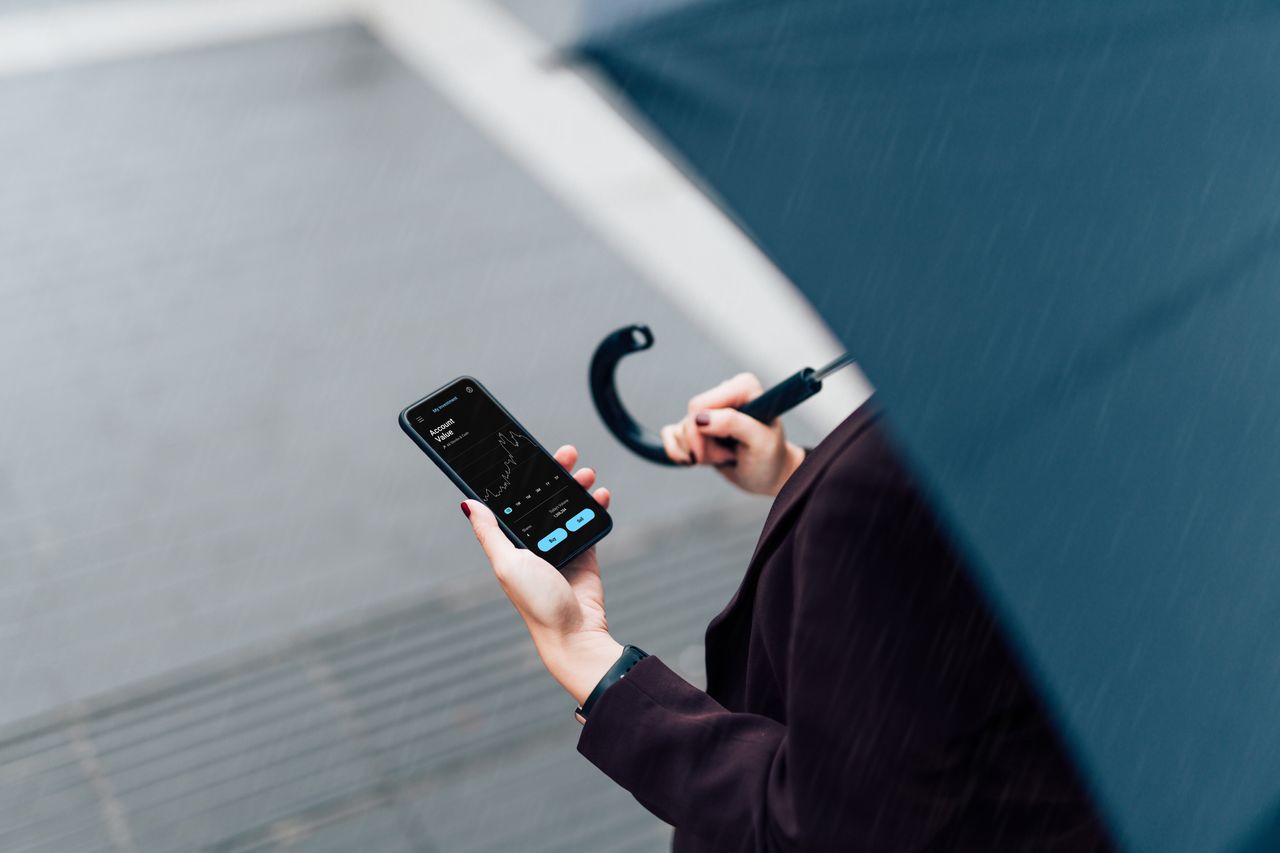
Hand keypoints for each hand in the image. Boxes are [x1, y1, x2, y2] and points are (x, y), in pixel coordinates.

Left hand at [461, 444, 622, 707]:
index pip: (514, 500)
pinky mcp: (585, 551)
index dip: (520, 476)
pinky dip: (596, 506)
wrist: (574, 633)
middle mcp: (534, 541)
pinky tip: (601, 494)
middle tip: (567, 453)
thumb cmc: (535, 603)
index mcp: (511, 542)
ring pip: (568, 505)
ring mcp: (561, 544)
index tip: (528, 453)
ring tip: (586, 473)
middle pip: (543, 496)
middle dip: (555, 473)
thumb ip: (490, 532)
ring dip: (578, 486)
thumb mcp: (507, 564)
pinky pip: (589, 521)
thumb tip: (467, 502)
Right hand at [660, 372, 805, 495]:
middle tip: (728, 456)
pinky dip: (678, 452)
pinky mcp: (696, 426)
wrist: (768, 476)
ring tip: (725, 457)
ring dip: (699, 453)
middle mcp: (724, 393)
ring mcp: (708, 410)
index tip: (719, 453)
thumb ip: (734, 423)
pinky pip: (669, 434)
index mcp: (742, 387)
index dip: (701, 432)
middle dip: (703, 446)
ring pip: (681, 431)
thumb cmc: (770, 457)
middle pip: (689, 419)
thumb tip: (700, 418)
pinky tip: (695, 461)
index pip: (701, 404)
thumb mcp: (761, 442)